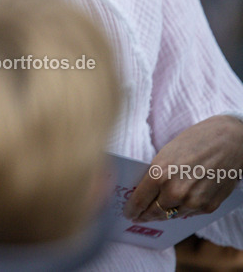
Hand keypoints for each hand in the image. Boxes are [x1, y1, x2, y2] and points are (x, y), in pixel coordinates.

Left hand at [124, 115, 242, 221]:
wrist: (230, 141)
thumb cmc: (194, 141)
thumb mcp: (166, 153)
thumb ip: (155, 174)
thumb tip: (145, 190)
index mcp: (160, 174)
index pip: (139, 200)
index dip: (132, 209)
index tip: (128, 213)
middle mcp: (175, 191)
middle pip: (154, 212)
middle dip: (145, 215)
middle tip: (138, 217)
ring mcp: (193, 201)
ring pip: (172, 215)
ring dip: (163, 215)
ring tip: (155, 214)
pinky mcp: (209, 206)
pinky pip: (189, 213)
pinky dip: (182, 210)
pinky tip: (178, 206)